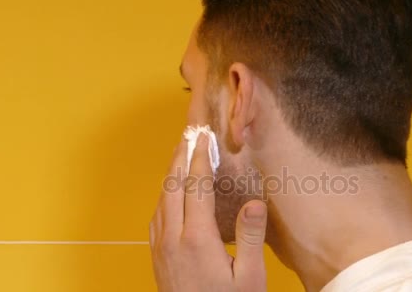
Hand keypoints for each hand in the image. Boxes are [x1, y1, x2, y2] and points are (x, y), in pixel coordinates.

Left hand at [149, 133, 267, 291]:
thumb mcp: (250, 277)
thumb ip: (250, 237)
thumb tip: (255, 201)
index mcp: (197, 238)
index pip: (196, 187)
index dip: (200, 159)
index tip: (204, 138)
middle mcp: (173, 238)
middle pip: (173, 186)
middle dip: (181, 156)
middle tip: (189, 134)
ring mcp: (161, 247)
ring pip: (161, 199)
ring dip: (171, 173)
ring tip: (180, 153)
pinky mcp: (157, 256)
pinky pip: (157, 215)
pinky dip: (164, 194)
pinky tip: (170, 191)